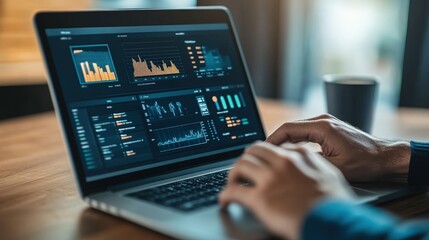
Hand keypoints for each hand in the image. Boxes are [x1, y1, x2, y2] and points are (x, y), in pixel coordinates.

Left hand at [219, 142, 354, 239]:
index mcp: (299, 156)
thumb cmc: (335, 203)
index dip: (262, 156)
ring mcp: (270, 179)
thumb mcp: (330, 174)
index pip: (272, 148)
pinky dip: (225, 196)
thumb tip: (303, 159)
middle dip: (245, 159)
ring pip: (240, 165)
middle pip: (253, 151)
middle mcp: (282, 162)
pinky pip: (234, 191)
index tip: (258, 163)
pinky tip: (225, 201)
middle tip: (242, 170)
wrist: (333, 221)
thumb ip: (314, 162)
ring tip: (232, 184)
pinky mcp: (260, 198)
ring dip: (233, 174)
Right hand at [266, 114, 410, 181]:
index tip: (262, 148)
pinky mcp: (328, 128)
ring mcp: (326, 123)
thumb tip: (288, 161)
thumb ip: (308, 161)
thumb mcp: (334, 167)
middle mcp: (322, 120)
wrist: (384, 157)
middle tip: (264, 153)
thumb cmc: (364, 162)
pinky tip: (290, 151)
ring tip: (273, 154)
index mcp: (322, 127)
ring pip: (297, 129)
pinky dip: (295, 140)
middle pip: (290, 127)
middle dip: (275, 140)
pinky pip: (305, 132)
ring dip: (284, 140)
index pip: (288, 129)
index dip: (272, 138)